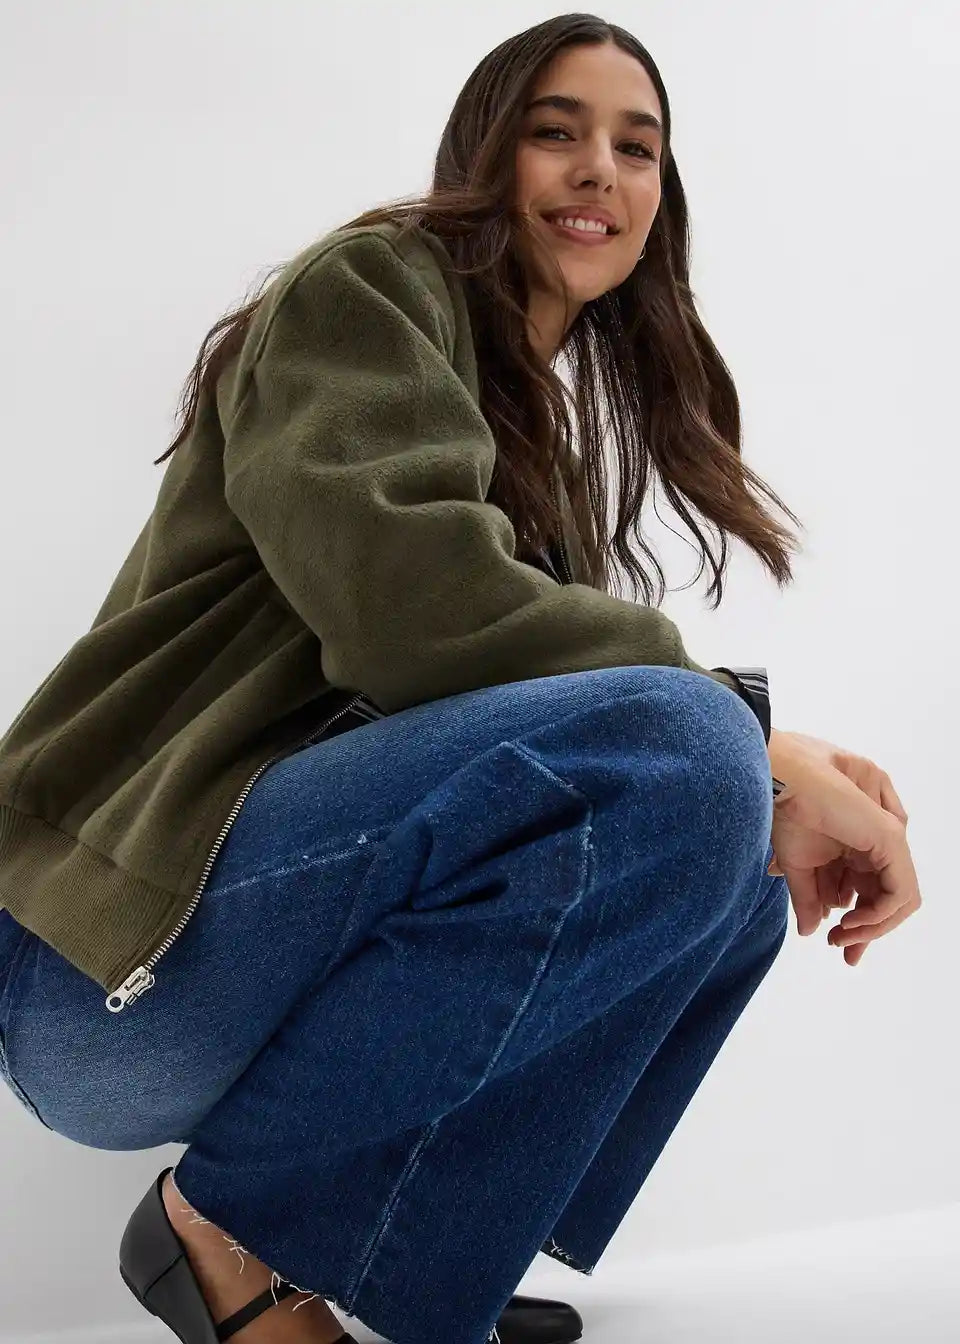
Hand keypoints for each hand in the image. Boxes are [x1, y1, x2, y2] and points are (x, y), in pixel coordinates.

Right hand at [766, 730, 920, 965]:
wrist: (783, 780)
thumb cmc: (785, 810)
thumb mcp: (796, 866)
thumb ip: (808, 899)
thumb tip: (811, 932)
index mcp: (855, 848)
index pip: (867, 895)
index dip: (856, 926)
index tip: (831, 944)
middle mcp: (876, 845)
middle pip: (884, 899)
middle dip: (866, 932)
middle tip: (843, 952)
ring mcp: (887, 840)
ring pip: (899, 900)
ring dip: (872, 927)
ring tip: (841, 936)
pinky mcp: (891, 839)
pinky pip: (900, 893)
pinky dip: (879, 915)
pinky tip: (852, 921)